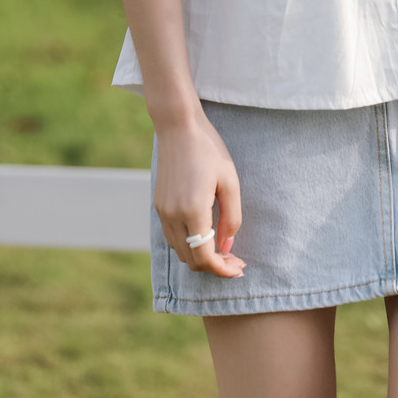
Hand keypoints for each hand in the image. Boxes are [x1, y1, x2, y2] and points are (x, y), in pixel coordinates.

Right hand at [153, 108, 246, 277]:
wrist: (178, 127)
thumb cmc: (209, 150)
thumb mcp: (230, 181)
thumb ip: (231, 217)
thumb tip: (227, 246)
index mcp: (192, 211)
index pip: (205, 258)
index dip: (223, 270)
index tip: (240, 268)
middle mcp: (172, 216)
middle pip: (191, 261)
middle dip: (214, 267)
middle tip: (236, 260)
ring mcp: (162, 212)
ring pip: (180, 252)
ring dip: (201, 258)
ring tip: (223, 250)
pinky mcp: (158, 206)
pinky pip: (173, 237)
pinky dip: (189, 245)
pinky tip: (205, 235)